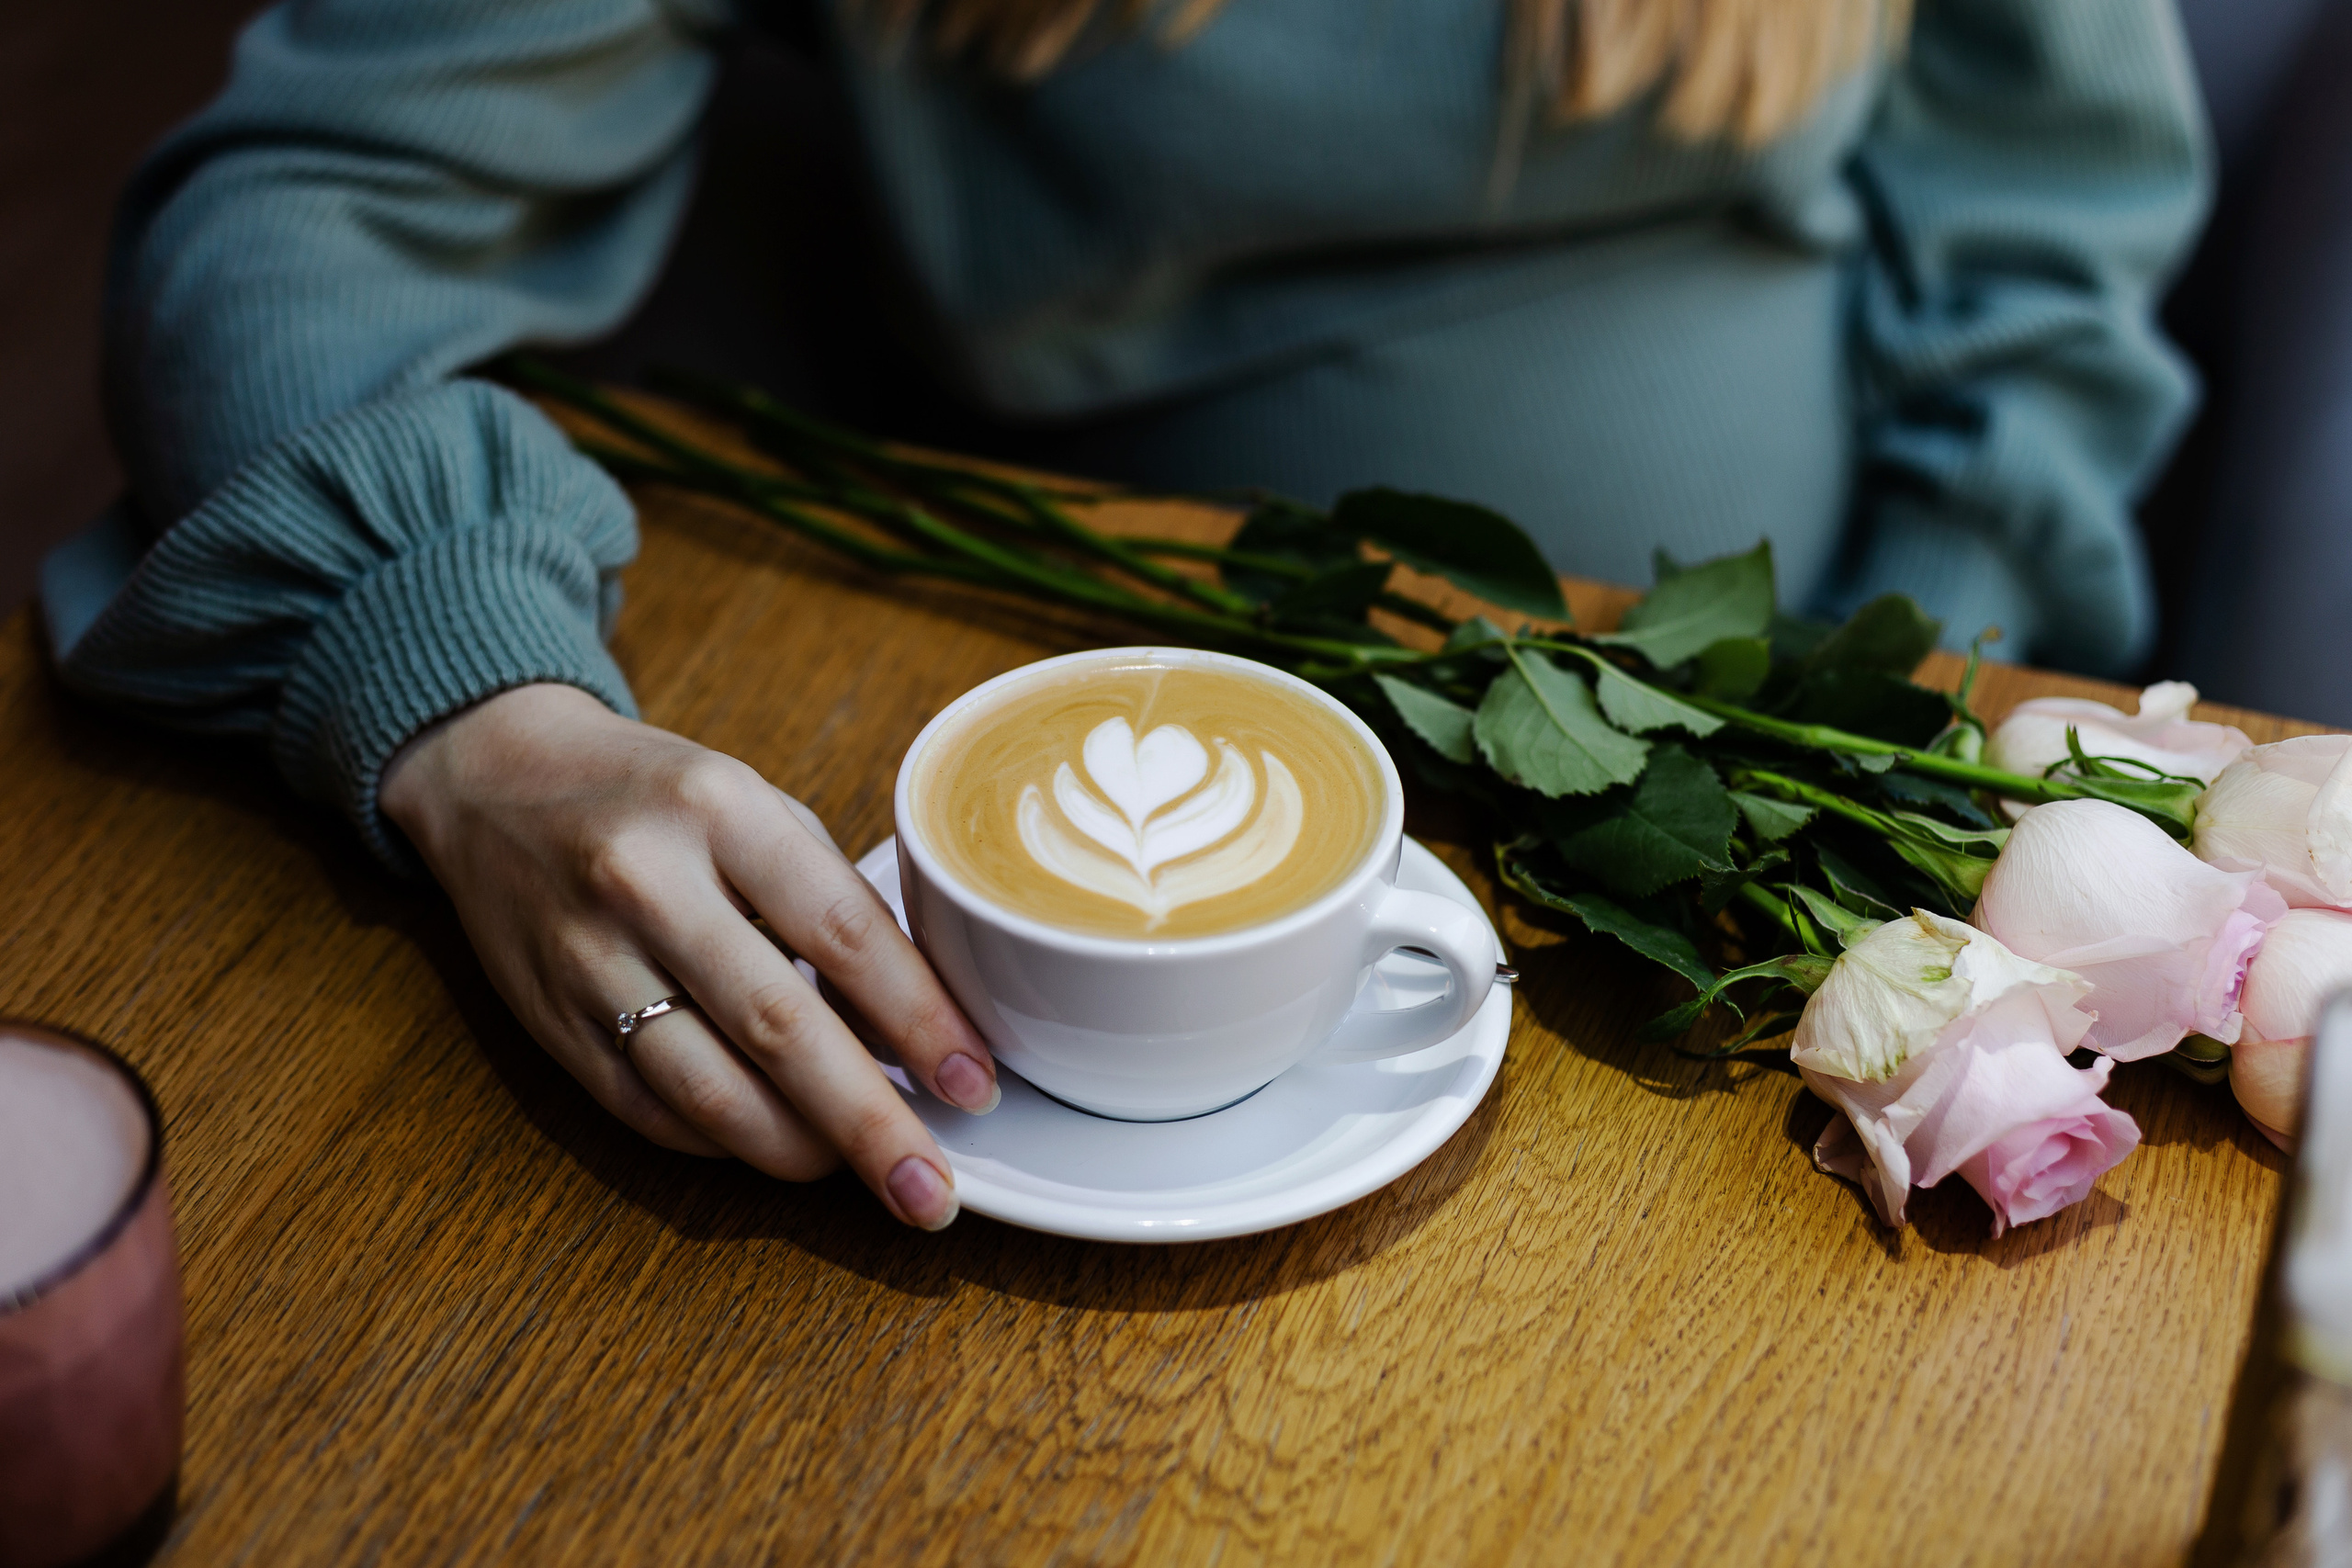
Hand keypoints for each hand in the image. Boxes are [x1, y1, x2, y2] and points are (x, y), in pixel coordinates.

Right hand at [379, 683, 994, 1228]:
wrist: (494, 779)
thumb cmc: (656, 796)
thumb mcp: (755, 806)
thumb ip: (830, 903)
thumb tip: (915, 1029)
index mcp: (720, 810)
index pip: (842, 932)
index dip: (919, 1020)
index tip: (973, 1083)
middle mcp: (647, 884)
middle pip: (779, 1028)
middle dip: (868, 1121)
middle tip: (932, 1186)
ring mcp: (590, 961)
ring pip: (708, 1090)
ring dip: (801, 1149)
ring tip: (870, 1176)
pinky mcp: (553, 1024)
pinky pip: (652, 1111)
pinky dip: (727, 1141)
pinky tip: (783, 1146)